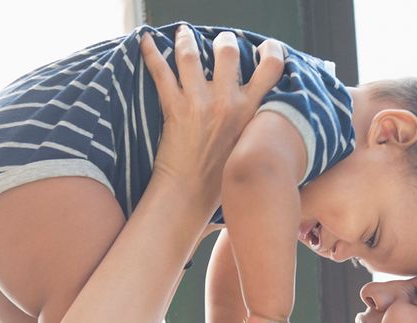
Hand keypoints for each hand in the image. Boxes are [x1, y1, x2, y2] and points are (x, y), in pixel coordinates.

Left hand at [141, 26, 283, 207]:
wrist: (191, 194)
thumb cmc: (220, 178)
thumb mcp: (247, 146)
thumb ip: (252, 123)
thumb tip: (255, 112)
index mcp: (250, 111)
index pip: (271, 68)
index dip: (271, 50)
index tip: (266, 46)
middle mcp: (227, 102)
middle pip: (228, 51)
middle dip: (223, 40)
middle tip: (220, 40)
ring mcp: (199, 103)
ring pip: (191, 55)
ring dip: (186, 39)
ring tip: (183, 33)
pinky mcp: (174, 108)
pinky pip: (160, 71)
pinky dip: (151, 52)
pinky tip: (145, 40)